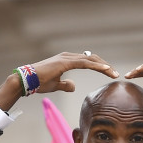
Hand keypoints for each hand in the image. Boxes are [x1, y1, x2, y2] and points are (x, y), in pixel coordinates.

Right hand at [0, 51, 117, 110]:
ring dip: (104, 66)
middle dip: (105, 66)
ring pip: (91, 60)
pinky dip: (96, 66)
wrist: (27, 80)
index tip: (110, 73)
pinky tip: (105, 70)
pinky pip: (85, 63)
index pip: (88, 61)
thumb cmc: (39, 82)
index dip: (100, 67)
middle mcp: (69, 56)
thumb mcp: (56, 85)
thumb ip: (65, 85)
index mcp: (67, 60)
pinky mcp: (65, 62)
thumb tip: (73, 86)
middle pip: (92, 59)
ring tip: (114, 73)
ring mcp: (67, 58)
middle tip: (116, 73)